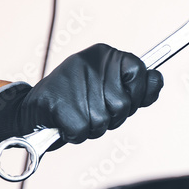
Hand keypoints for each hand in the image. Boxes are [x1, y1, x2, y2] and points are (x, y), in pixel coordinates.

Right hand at [0, 43, 163, 144]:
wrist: (31, 110)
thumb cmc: (75, 100)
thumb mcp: (109, 88)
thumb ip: (136, 87)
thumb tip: (157, 78)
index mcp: (105, 54)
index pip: (141, 72)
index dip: (136, 95)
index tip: (122, 98)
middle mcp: (90, 61)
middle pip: (124, 105)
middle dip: (113, 117)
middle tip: (93, 108)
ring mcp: (73, 80)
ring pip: (104, 121)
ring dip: (93, 127)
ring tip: (78, 114)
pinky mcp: (59, 103)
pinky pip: (83, 131)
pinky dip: (75, 134)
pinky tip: (65, 122)